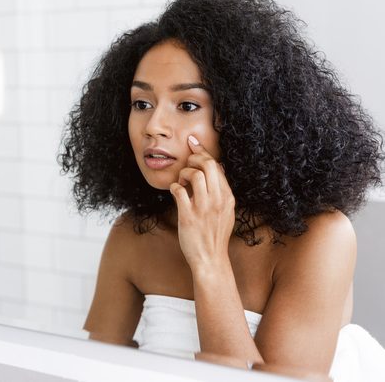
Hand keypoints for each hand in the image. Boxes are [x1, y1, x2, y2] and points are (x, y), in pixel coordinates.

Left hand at [169, 135, 235, 270]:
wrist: (210, 260)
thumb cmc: (214, 235)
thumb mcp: (226, 211)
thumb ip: (221, 191)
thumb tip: (217, 168)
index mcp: (228, 197)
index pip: (217, 165)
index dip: (203, 152)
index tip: (192, 143)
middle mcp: (218, 200)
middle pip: (207, 165)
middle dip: (193, 159)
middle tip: (186, 165)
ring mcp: (203, 208)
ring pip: (193, 174)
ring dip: (182, 173)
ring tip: (181, 182)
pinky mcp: (188, 216)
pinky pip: (178, 190)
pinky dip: (174, 187)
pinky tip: (175, 192)